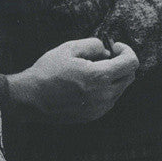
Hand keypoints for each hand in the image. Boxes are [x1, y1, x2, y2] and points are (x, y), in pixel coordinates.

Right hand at [6, 39, 138, 122]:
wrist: (30, 99)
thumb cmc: (47, 72)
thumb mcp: (69, 48)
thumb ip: (93, 45)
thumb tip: (107, 50)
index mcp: (100, 76)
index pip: (131, 63)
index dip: (126, 51)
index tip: (115, 47)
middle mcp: (104, 94)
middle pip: (130, 76)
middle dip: (122, 63)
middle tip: (106, 57)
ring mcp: (100, 108)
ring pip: (121, 89)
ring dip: (114, 77)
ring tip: (93, 70)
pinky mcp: (94, 116)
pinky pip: (110, 100)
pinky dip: (106, 89)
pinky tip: (89, 84)